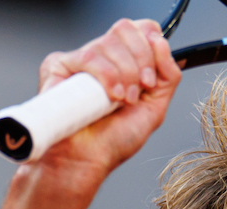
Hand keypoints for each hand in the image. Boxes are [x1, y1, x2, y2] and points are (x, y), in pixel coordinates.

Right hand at [26, 19, 181, 188]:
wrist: (86, 161)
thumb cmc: (112, 142)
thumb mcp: (154, 108)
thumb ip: (168, 76)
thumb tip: (163, 44)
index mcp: (125, 62)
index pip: (142, 29)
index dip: (151, 46)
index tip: (151, 78)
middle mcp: (103, 57)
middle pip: (127, 29)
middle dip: (141, 61)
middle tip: (137, 92)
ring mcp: (80, 60)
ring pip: (110, 42)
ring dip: (125, 74)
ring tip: (121, 101)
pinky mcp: (58, 65)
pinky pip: (89, 56)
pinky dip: (106, 76)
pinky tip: (109, 97)